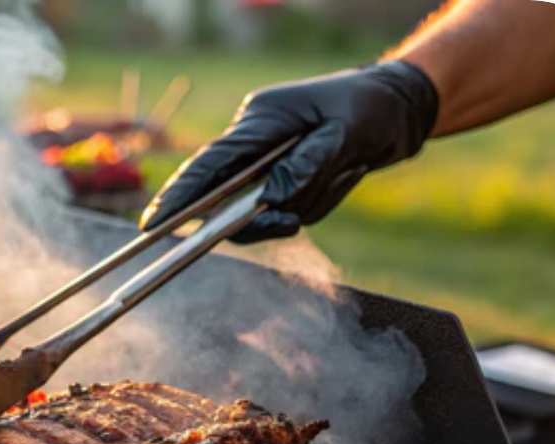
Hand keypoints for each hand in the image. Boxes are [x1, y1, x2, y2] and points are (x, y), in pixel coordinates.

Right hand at [139, 60, 439, 241]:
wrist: (401, 108)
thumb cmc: (371, 109)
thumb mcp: (346, 133)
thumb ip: (307, 165)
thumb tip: (272, 200)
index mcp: (260, 121)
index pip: (209, 164)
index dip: (179, 195)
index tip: (154, 224)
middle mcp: (256, 142)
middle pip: (230, 194)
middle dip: (253, 213)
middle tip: (280, 223)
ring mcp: (269, 163)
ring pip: (267, 209)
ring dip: (307, 201)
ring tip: (346, 168)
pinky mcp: (286, 179)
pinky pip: (292, 210)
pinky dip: (319, 202)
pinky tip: (347, 171)